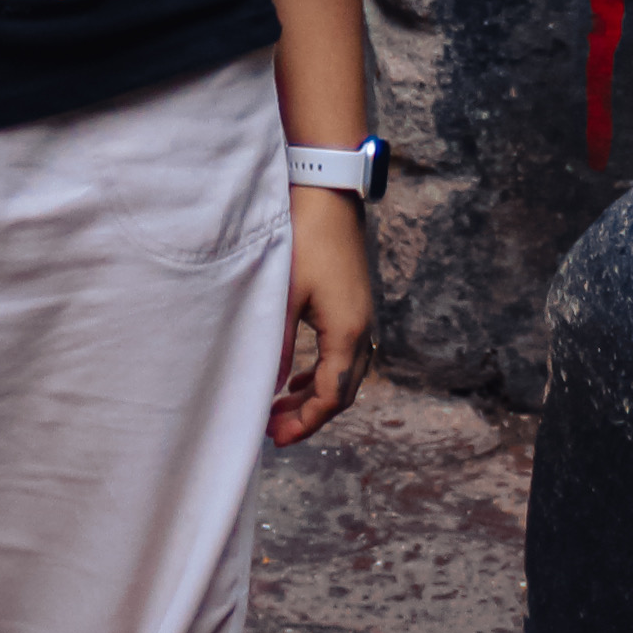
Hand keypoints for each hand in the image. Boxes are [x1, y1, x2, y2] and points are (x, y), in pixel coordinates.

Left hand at [266, 186, 376, 447]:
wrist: (329, 194)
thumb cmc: (305, 239)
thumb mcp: (283, 295)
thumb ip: (277, 345)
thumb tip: (270, 388)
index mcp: (347, 333)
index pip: (332, 396)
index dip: (306, 422)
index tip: (276, 438)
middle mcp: (362, 330)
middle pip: (342, 391)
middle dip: (309, 415)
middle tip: (273, 430)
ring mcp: (361, 318)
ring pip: (343, 374)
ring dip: (314, 395)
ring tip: (280, 409)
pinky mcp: (353, 306)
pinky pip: (342, 354)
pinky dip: (321, 373)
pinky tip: (297, 377)